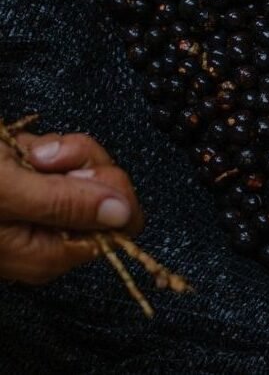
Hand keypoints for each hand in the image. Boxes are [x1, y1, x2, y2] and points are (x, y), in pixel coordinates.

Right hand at [0, 132, 142, 284]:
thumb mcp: (5, 193)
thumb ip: (64, 204)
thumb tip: (122, 214)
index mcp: (49, 253)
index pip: (122, 224)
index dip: (106, 189)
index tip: (69, 172)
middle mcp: (51, 239)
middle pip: (108, 191)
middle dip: (79, 161)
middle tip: (37, 158)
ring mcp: (43, 215)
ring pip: (88, 169)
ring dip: (57, 151)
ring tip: (19, 155)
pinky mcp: (33, 192)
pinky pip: (63, 162)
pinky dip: (43, 148)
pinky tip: (15, 152)